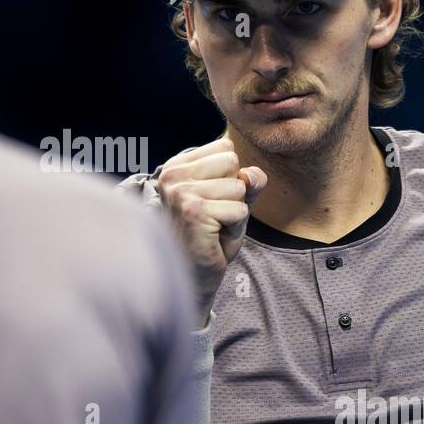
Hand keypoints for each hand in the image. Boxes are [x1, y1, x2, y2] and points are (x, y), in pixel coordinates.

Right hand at [156, 137, 265, 326]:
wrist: (194, 275)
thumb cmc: (211, 236)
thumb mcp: (234, 200)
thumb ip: (248, 181)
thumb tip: (251, 176)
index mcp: (176, 166)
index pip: (225, 148)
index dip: (230, 176)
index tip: (212, 200)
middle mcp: (173, 175)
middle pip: (232, 162)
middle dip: (234, 192)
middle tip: (215, 215)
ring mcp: (180, 192)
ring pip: (239, 187)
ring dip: (235, 212)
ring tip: (214, 227)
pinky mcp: (194, 212)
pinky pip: (240, 210)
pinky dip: (235, 227)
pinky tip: (214, 237)